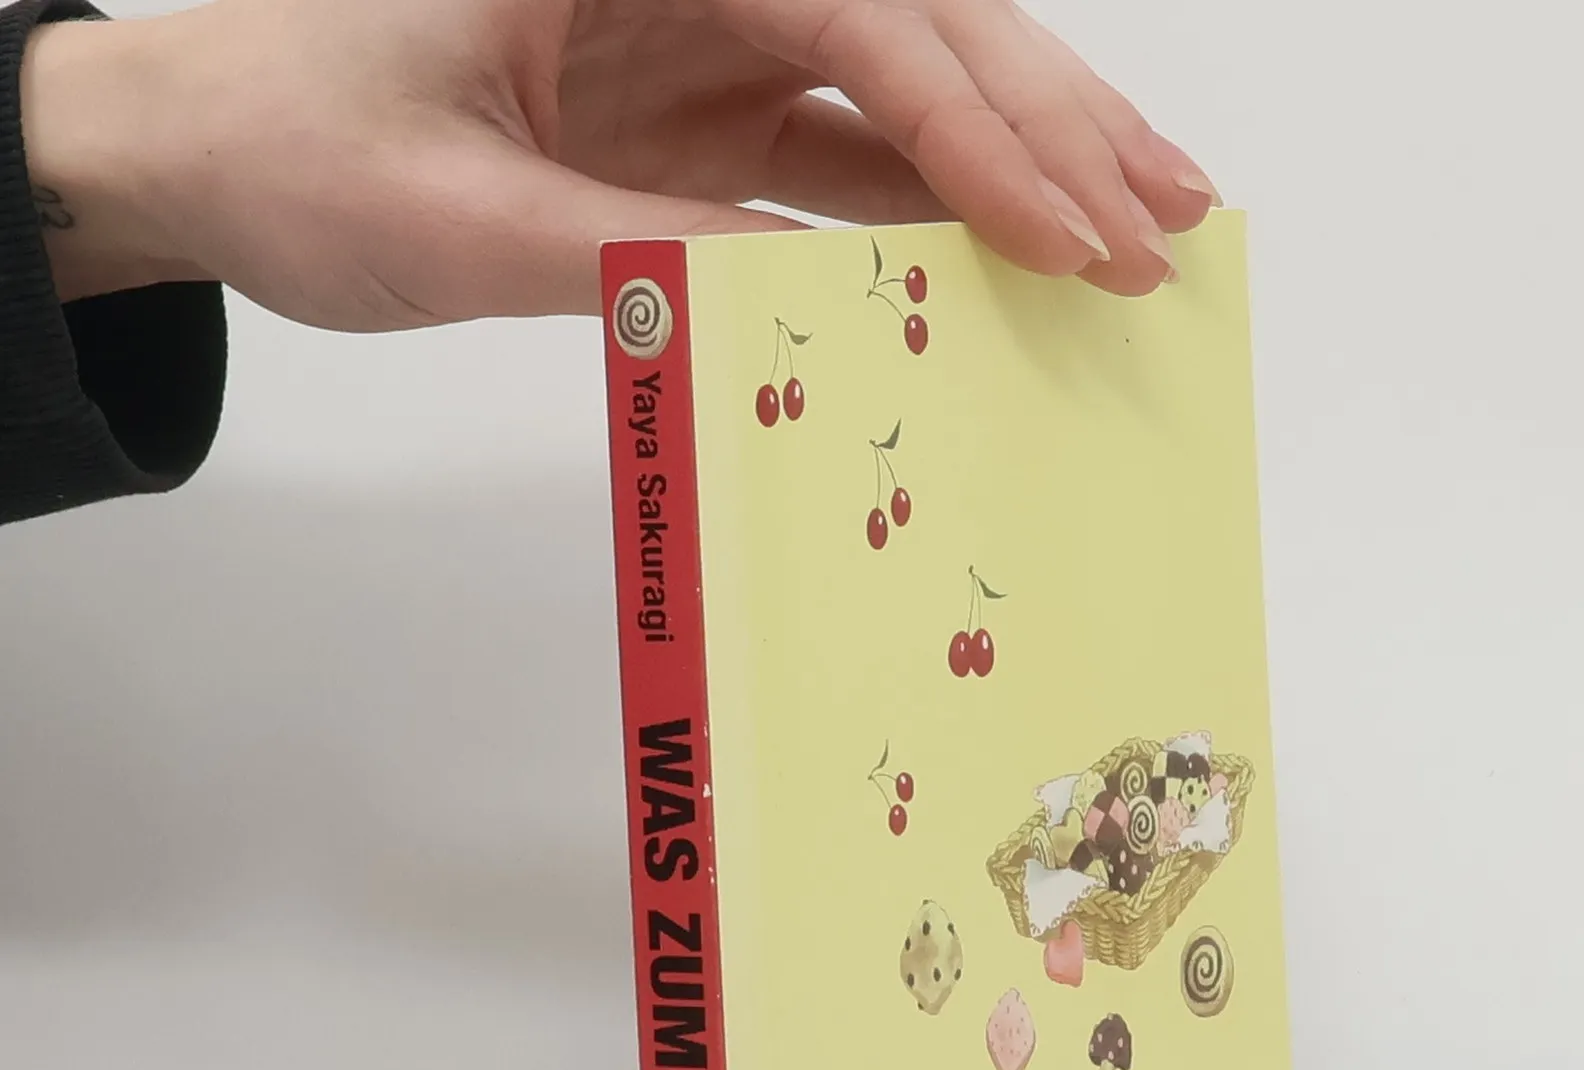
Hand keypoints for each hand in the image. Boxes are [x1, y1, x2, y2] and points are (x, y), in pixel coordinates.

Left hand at [22, 0, 1218, 328]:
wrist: (205, 151)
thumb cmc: (291, 142)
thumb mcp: (450, 211)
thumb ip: (627, 262)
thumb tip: (803, 319)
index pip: (861, 17)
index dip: (981, 128)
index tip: (1072, 233)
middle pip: (922, 29)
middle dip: (1053, 127)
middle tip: (1170, 220)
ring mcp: (708, 45)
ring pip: (905, 90)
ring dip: (1020, 165)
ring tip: (1134, 235)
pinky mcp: (703, 118)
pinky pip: (844, 162)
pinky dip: (928, 218)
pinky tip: (1004, 268)